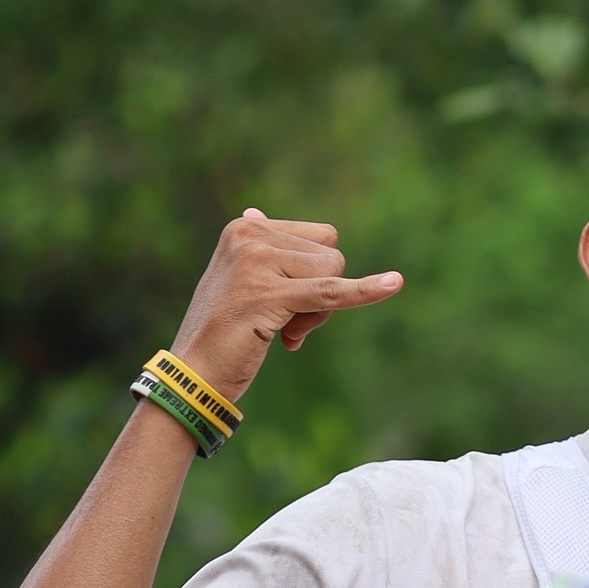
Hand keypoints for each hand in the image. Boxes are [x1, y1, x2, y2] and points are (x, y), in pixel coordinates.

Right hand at [171, 209, 402, 405]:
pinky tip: (393, 284)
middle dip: (320, 294)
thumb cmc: (222, 331)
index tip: (284, 301)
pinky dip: (365, 291)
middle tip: (283, 323)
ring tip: (279, 331)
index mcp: (244, 227)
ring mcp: (257, 261)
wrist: (194, 374)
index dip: (315, 275)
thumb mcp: (239, 280)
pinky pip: (331, 293)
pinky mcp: (269, 294)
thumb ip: (259, 250)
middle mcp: (250, 235)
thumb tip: (256, 213)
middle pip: (330, 256)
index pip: (321, 238)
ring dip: (318, 313)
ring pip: (333, 274)